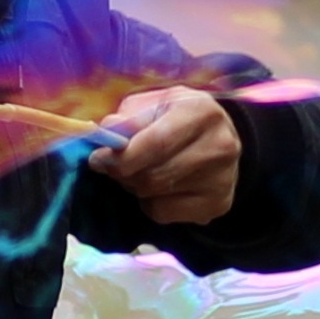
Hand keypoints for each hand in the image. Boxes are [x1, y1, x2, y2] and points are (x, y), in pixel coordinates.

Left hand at [100, 86, 242, 230]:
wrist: (218, 137)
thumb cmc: (176, 117)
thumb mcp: (153, 104)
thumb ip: (129, 117)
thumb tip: (106, 131)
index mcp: (201, 111)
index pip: (156, 143)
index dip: (121, 156)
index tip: (97, 159)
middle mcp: (220, 145)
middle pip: (153, 176)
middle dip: (124, 174)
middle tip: (116, 167)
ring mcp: (222, 179)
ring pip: (155, 196)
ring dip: (136, 187)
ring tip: (142, 171)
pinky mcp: (218, 204)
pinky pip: (164, 213)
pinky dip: (152, 204)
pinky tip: (162, 187)